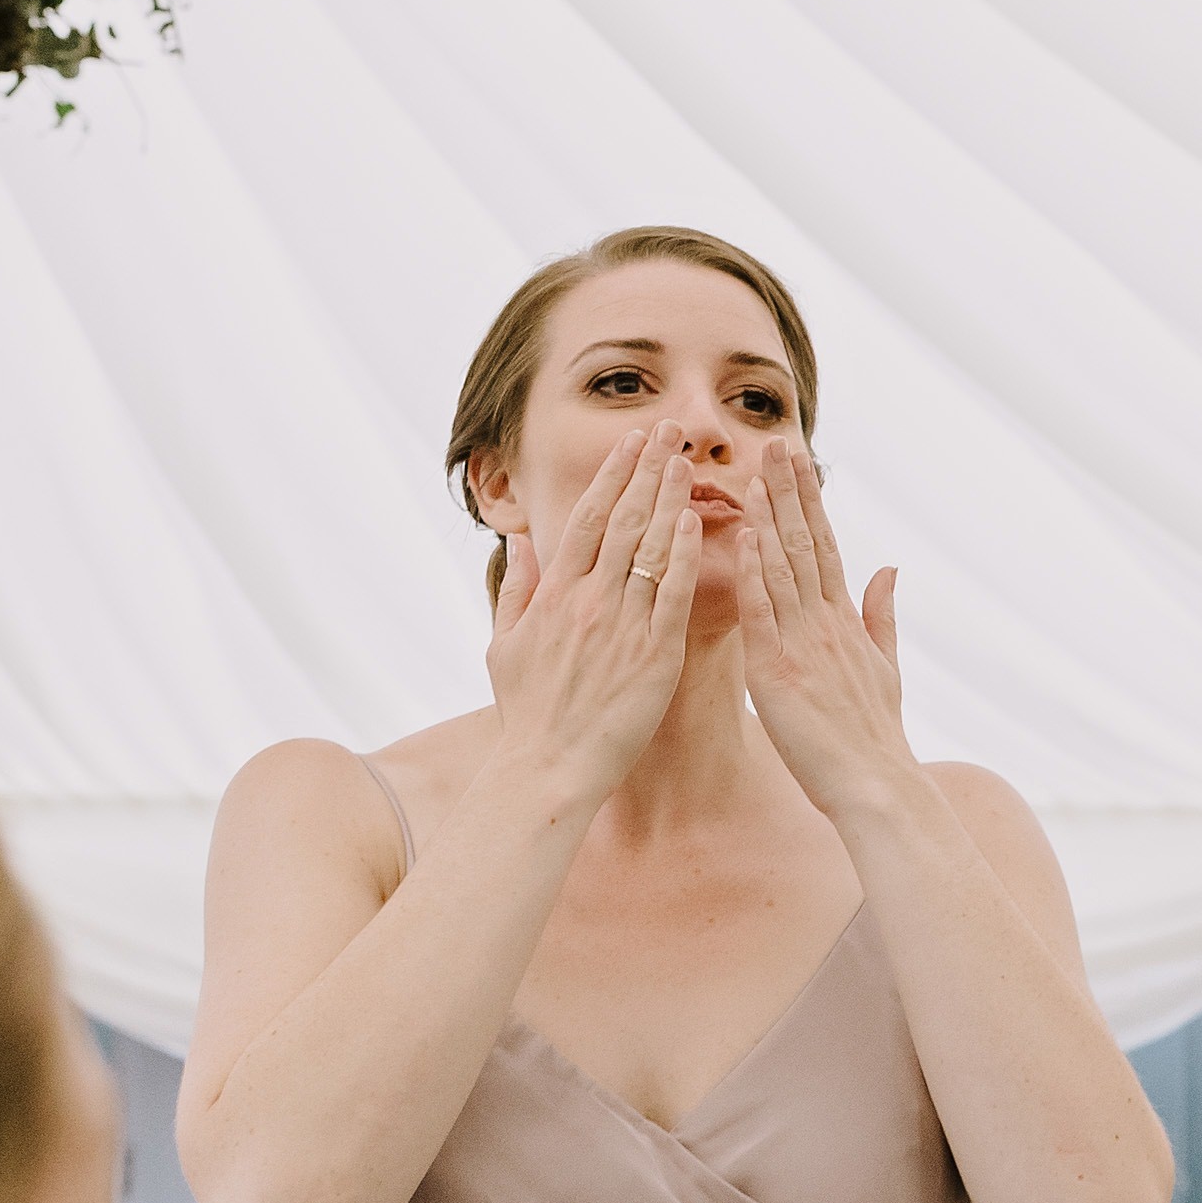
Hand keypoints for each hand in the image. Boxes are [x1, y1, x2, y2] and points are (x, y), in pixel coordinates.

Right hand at [484, 423, 707, 807]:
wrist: (548, 771)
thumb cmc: (527, 714)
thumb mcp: (504, 645)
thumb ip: (516, 588)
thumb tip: (520, 539)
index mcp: (554, 595)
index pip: (587, 518)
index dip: (612, 475)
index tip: (632, 442)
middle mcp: (588, 602)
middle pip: (623, 521)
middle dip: (647, 470)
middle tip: (670, 431)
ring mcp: (622, 627)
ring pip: (650, 550)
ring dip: (670, 500)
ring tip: (688, 462)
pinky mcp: (653, 657)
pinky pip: (673, 596)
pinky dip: (685, 557)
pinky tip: (697, 524)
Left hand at [732, 437, 920, 815]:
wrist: (876, 786)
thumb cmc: (875, 738)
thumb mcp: (887, 668)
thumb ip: (882, 615)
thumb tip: (890, 566)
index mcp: (844, 621)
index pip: (826, 546)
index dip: (811, 501)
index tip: (799, 460)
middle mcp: (826, 622)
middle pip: (807, 542)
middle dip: (789, 490)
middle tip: (774, 441)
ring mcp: (804, 643)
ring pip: (784, 567)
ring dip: (768, 516)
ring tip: (755, 471)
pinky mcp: (778, 671)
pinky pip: (762, 613)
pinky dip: (753, 573)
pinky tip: (743, 536)